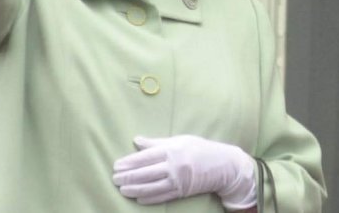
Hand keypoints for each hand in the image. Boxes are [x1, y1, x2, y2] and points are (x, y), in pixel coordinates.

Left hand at [113, 135, 257, 209]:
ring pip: (150, 187)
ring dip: (134, 189)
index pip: (145, 157)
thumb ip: (157, 142)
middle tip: (114, 179)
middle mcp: (173, 166)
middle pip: (145, 173)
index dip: (129, 162)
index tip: (117, 165)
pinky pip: (161, 197)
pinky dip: (148, 198)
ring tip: (122, 189)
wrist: (223, 164)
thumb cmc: (200, 149)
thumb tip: (137, 140)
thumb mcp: (180, 140)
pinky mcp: (181, 192)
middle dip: (127, 177)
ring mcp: (177, 180)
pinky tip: (137, 198)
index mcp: (172, 150)